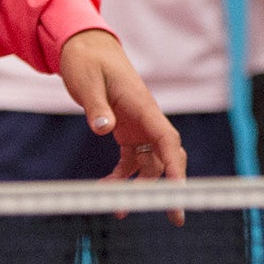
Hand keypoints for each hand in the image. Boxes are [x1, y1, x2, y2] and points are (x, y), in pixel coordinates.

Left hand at [57, 30, 186, 220]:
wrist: (84, 47)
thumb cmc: (88, 60)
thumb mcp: (88, 81)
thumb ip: (96, 107)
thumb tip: (103, 130)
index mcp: (143, 106)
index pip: (167, 140)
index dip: (176, 167)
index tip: (179, 192)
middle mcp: (146, 119)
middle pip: (167, 157)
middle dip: (173, 187)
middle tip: (175, 217)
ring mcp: (138, 126)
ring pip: (149, 163)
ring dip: (138, 188)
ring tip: (119, 211)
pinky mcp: (126, 130)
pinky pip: (130, 160)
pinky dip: (120, 178)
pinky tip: (105, 189)